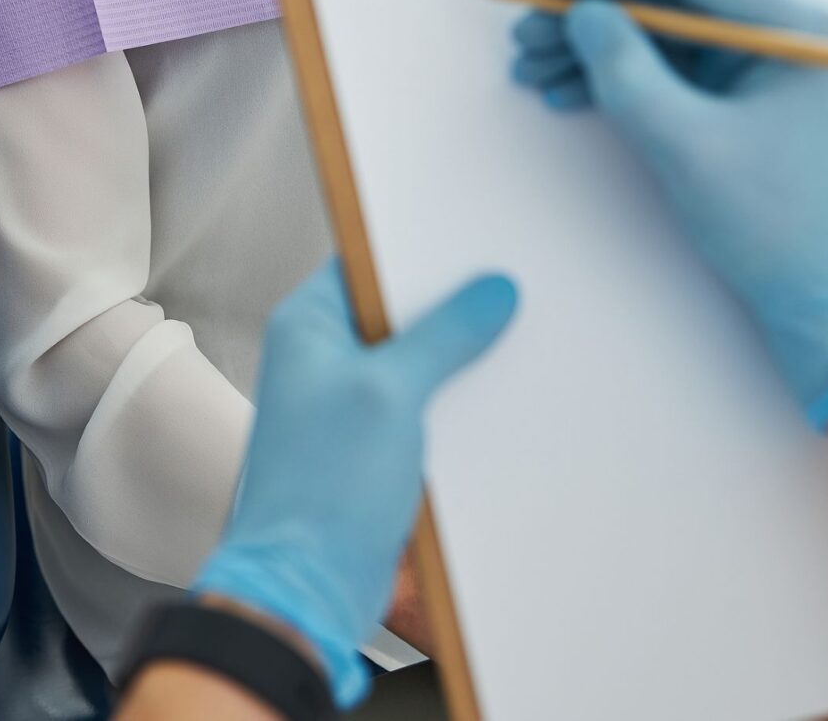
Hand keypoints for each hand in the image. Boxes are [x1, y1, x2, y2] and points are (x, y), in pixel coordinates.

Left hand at [193, 260, 516, 707]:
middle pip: (397, 314)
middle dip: (452, 309)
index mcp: (306, 327)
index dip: (420, 251)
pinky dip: (455, 407)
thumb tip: (490, 290)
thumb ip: (443, 335)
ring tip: (522, 345)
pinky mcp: (371, 450)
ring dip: (460, 363)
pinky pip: (422, 412)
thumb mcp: (390, 392)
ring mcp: (347, 407)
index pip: (367, 262)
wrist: (306, 584)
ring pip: (415, 365)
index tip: (479, 243)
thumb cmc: (322, 486)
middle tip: (514, 293)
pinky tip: (504, 405)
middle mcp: (321, 360)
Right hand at [511, 0, 827, 428]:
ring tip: (531, 69)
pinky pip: (668, 70)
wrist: (823, 300)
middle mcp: (780, 33)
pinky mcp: (739, 100)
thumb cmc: (772, 222)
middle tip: (525, 35)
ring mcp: (760, 67)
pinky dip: (615, 79)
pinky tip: (565, 93)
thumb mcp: (687, 143)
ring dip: (592, 49)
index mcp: (793, 26)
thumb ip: (627, 71)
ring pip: (659, 35)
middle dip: (590, 15)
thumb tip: (581, 13)